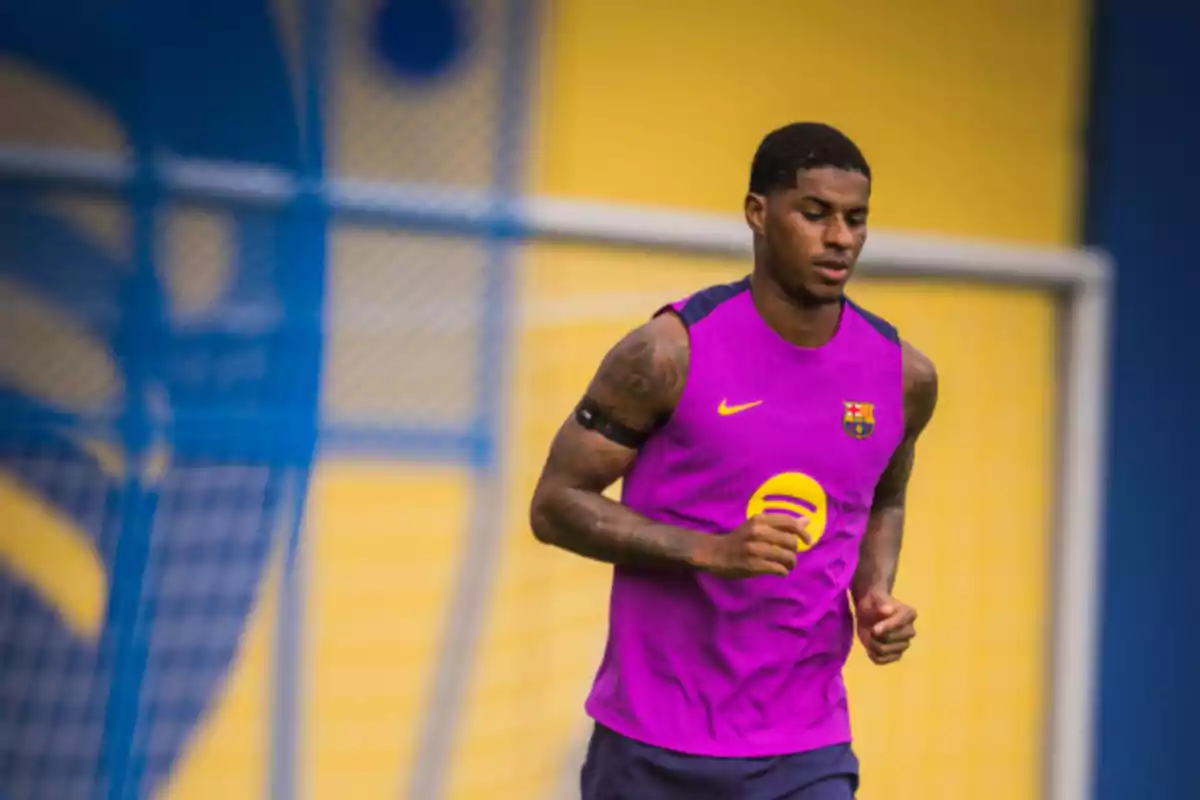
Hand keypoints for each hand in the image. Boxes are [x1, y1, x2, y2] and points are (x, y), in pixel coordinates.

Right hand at [694, 513, 811, 577]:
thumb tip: (806, 520)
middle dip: (795, 552)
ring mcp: (754, 549)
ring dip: (790, 563)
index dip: (802, 532)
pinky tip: (780, 572)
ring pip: (786, 556)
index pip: (788, 522)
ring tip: (787, 566)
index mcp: (760, 519)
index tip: (808, 541)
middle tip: (790, 557)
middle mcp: (757, 532)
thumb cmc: (740, 539)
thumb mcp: (758, 526)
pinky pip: (777, 569)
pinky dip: (782, 571)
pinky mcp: (752, 565)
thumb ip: (781, 523)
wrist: (716, 553)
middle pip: (790, 541)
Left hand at [855, 590, 916, 664]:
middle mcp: (910, 631)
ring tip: (868, 636)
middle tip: (869, 629)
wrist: (871, 611)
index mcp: (909, 614)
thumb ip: (881, 603)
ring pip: (884, 651)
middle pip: (891, 639)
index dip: (887, 627)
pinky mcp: (895, 655)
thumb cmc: (875, 602)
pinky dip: (872, 655)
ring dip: (871, 645)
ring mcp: (904, 645)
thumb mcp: (876, 598)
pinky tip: (869, 647)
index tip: (874, 629)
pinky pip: (882, 661)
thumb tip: (888, 610)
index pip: (899, 624)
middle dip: (875, 635)